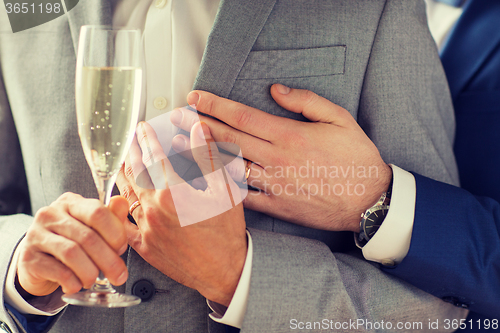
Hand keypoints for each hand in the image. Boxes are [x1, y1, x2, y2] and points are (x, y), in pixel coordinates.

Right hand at [17, 194, 128, 296]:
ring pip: (72, 254)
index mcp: (70, 202)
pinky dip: (73, 282)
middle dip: (108, 260)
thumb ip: (111, 216)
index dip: (115, 233)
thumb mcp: (92, 226)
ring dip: (90, 272)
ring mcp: (36, 235)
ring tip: (94, 279)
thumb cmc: (71, 241)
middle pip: (87, 237)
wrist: (38, 260)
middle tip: (118, 275)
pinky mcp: (29, 258)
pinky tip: (76, 285)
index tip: (121, 249)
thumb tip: (122, 202)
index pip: (97, 212)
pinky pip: (58, 271)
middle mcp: (50, 214)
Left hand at [116, 121, 246, 306]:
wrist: (225, 271)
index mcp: (173, 193)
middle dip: (132, 152)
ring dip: (123, 176)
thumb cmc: (227, 233)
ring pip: (125, 195)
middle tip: (131, 140)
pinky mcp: (144, 246)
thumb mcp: (225, 190)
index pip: (155, 157)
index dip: (148, 139)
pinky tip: (117, 201)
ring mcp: (146, 229)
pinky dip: (119, 209)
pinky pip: (123, 224)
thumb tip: (198, 130)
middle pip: (135, 173)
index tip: (144, 128)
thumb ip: (208, 157)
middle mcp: (154, 209)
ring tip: (122, 163)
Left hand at [170, 84, 391, 231]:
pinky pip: (244, 197)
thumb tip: (276, 90)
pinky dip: (222, 188)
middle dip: (197, 126)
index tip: (195, 98)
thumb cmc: (356, 157)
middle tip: (175, 118)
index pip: (242, 117)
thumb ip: (305, 101)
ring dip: (202, 155)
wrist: (370, 200)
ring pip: (230, 168)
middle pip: (229, 140)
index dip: (215, 106)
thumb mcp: (338, 118)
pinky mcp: (278, 206)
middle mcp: (277, 160)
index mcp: (290, 136)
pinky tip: (204, 181)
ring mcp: (275, 185)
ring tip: (179, 146)